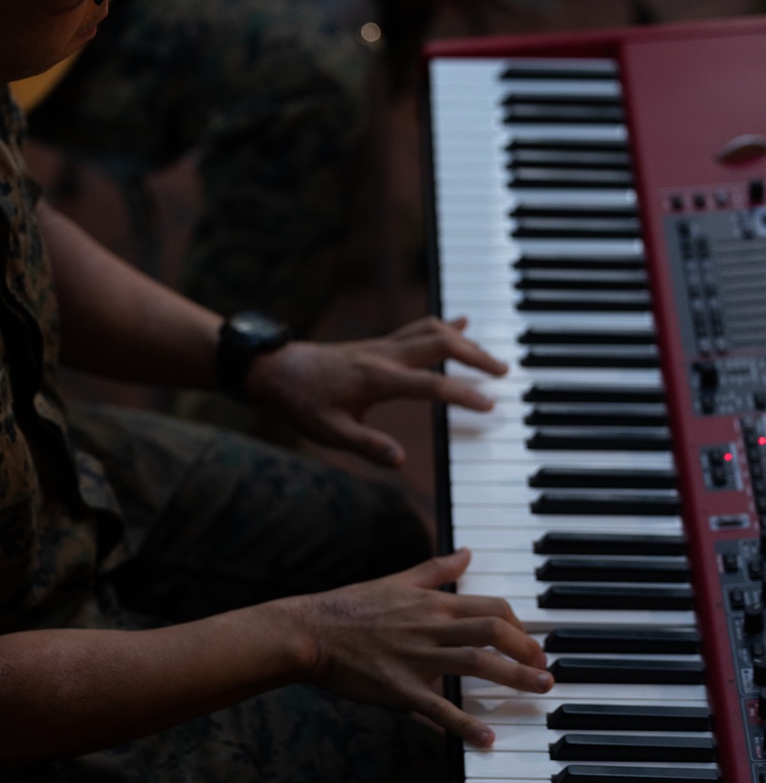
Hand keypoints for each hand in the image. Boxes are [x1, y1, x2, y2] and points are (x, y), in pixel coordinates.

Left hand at [245, 314, 506, 466]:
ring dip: (465, 340)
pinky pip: (419, 327)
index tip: (489, 405)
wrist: (278, 369)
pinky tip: (462, 322)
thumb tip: (401, 461)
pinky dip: (444, 325)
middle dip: (476, 356)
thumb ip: (367, 445)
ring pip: (433, 330)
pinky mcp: (380, 343)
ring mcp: (383, 345)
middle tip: (504, 373)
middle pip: (441, 344)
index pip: (430, 384)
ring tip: (491, 358)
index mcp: (376, 379)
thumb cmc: (303, 402)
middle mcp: (384, 355)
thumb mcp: (330, 432)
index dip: (462, 394)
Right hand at [299, 549, 552, 745]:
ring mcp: (416, 658)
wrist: (310, 631)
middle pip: (493, 631)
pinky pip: (438, 707)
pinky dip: (465, 724)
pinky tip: (488, 740)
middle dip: (528, 649)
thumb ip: (436, 569)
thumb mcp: (398, 580)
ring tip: (541, 691)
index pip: (490, 607)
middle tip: (546, 670)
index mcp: (431, 603)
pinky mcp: (400, 689)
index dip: (519, 625)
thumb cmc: (351, 606)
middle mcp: (430, 627)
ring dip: (515, 678)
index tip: (531, 643)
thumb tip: (466, 551)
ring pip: (476, 664)